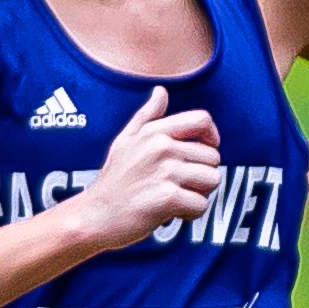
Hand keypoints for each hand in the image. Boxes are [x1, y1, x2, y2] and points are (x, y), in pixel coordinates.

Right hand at [73, 85, 223, 249]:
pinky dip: (191, 213)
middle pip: (213, 157)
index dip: (212, 137)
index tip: (204, 153)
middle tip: (179, 185)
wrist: (95, 216)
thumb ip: (147, 116)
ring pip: (212, 180)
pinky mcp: (167, 198)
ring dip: (199, 194)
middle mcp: (161, 148)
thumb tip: (160, 91)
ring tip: (176, 198)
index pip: (202, 120)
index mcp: (154, 132)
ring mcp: (165, 172)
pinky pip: (201, 204)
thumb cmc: (113, 181)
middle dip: (202, 174)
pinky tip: (172, 213)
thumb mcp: (125, 141)